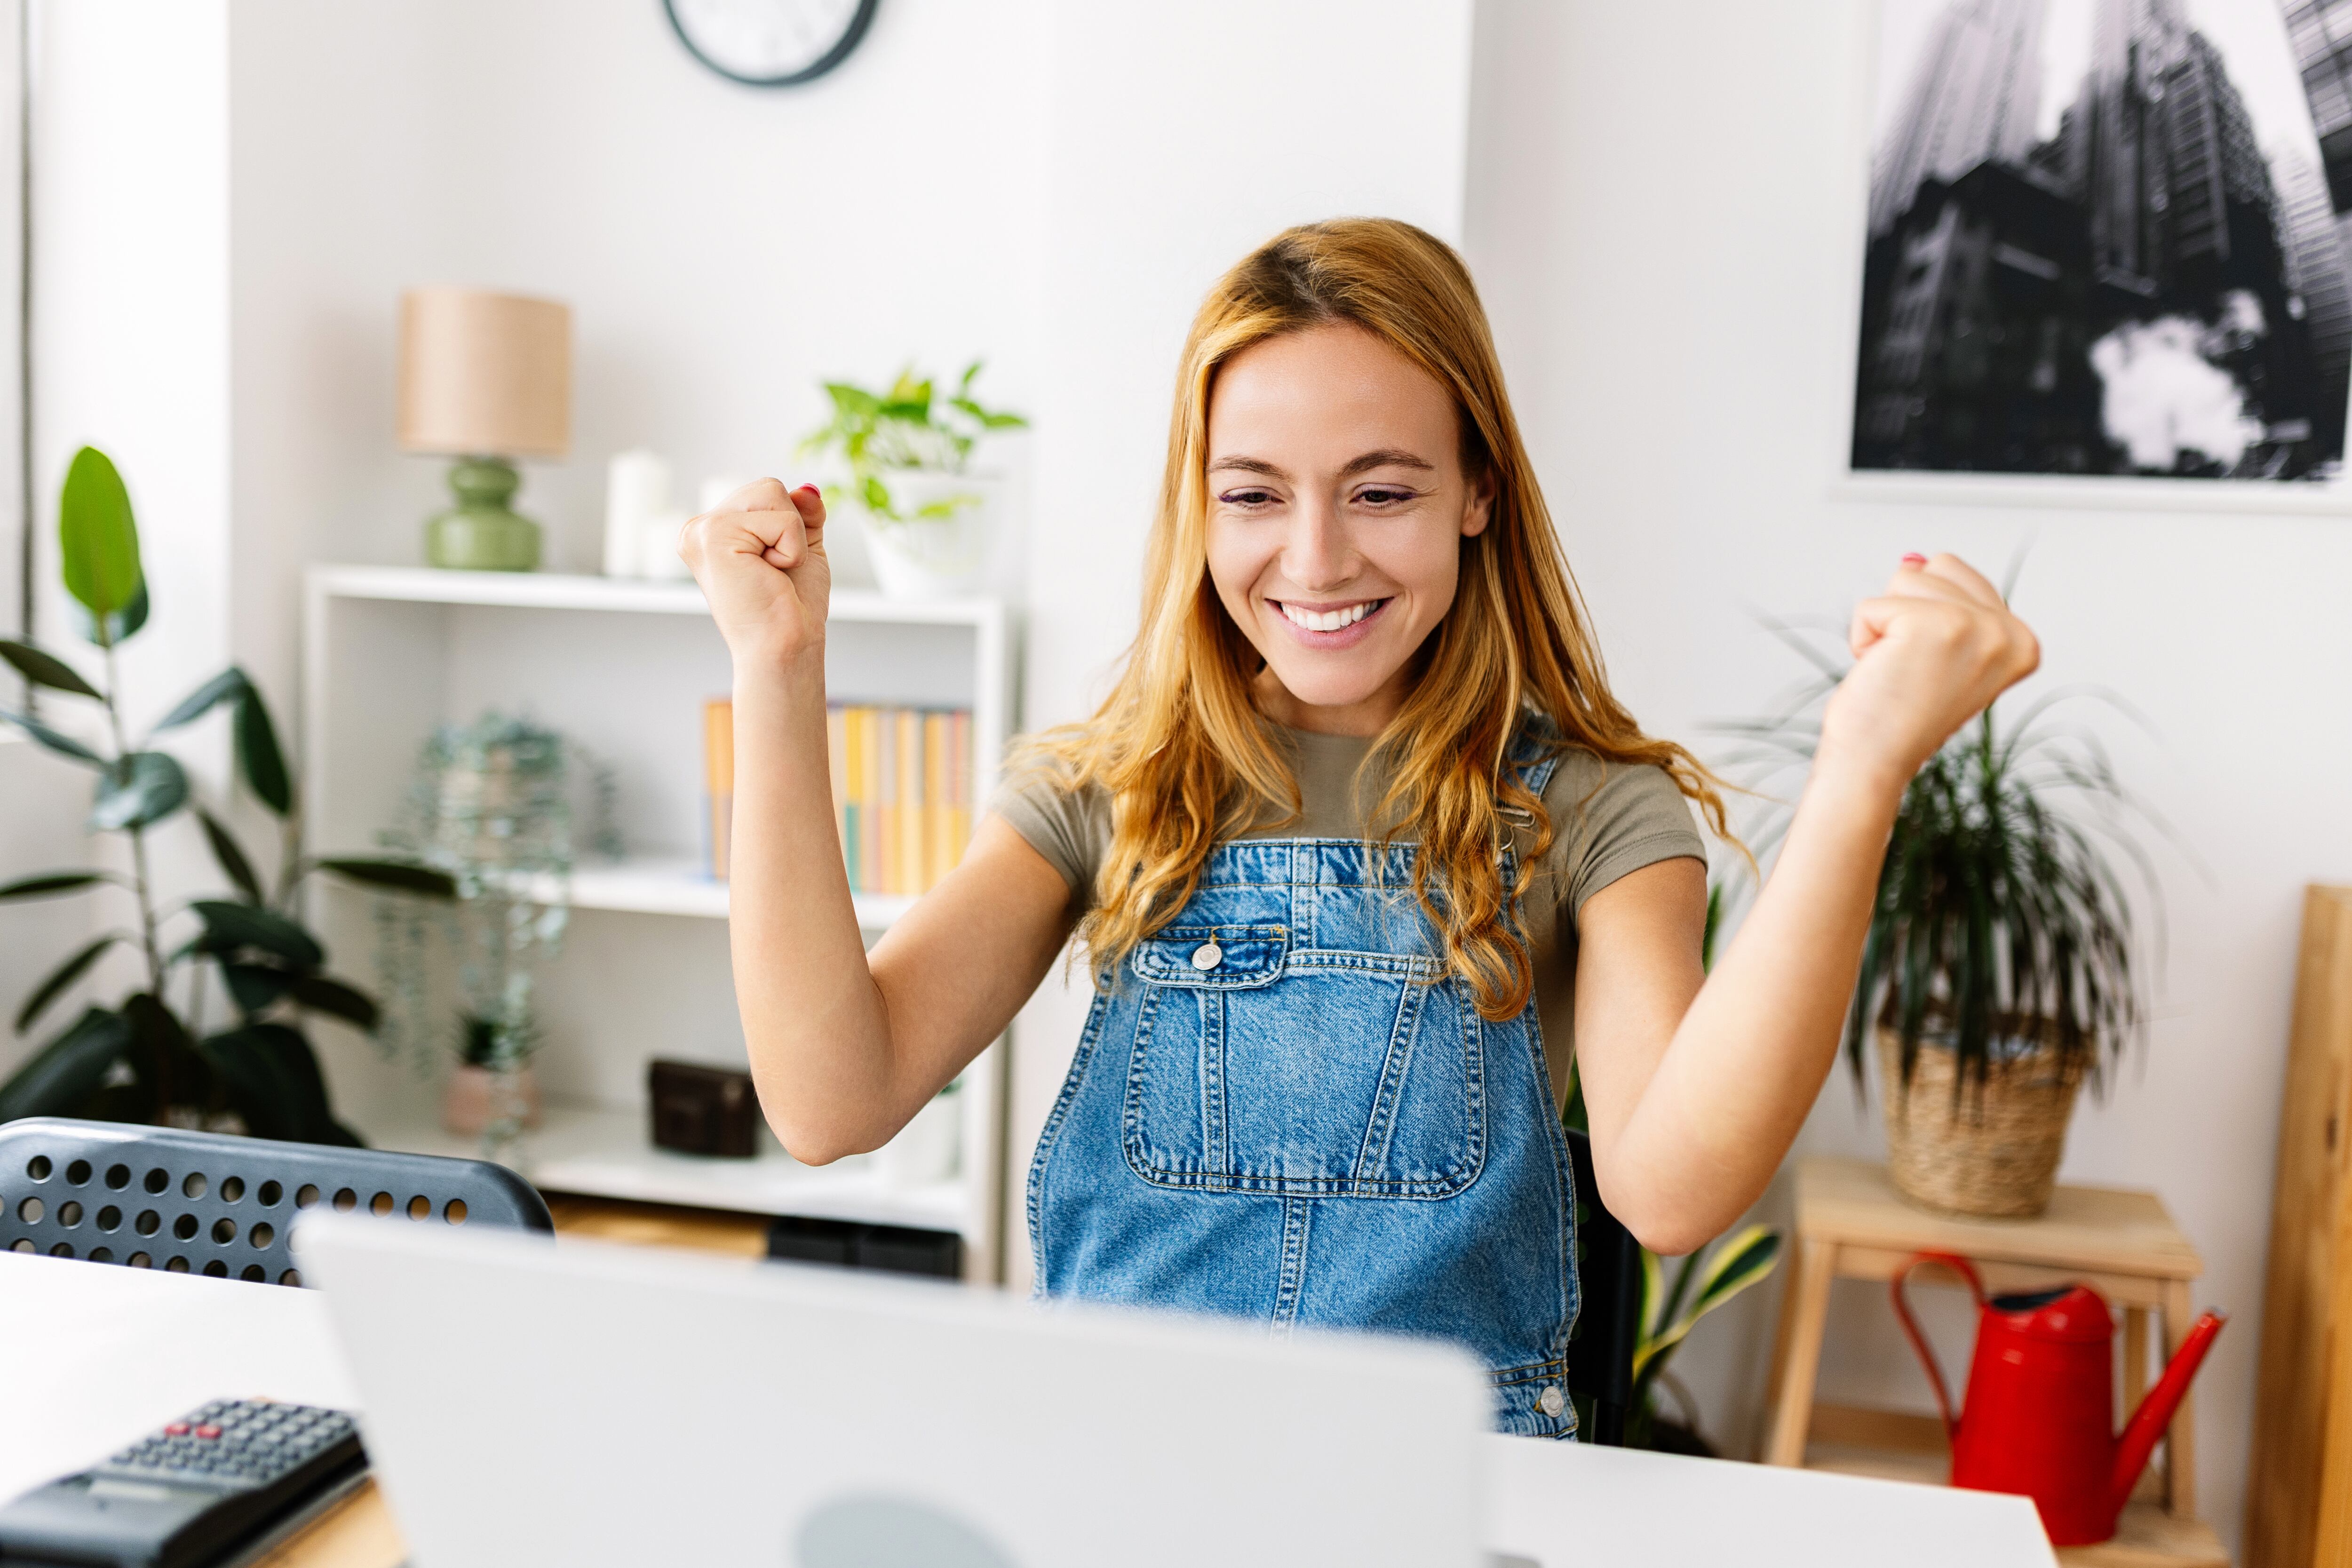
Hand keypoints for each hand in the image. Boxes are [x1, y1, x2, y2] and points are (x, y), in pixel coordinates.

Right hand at [678, 479, 829, 669]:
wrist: (783, 648)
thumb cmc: (790, 608)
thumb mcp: (802, 548)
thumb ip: (802, 513)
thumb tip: (810, 489)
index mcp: (714, 530)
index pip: (765, 492)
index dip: (789, 525)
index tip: (773, 567)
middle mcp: (699, 528)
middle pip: (768, 487)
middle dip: (790, 527)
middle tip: (773, 571)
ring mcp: (701, 531)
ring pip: (774, 493)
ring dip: (791, 537)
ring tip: (770, 572)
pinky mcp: (713, 536)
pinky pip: (783, 520)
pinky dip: (791, 550)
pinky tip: (769, 575)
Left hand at [1818, 553, 2040, 792]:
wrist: (1873, 763)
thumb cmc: (1898, 713)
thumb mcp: (1937, 650)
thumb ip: (1943, 602)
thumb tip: (1915, 558)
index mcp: (2024, 641)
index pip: (1956, 573)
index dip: (1924, 615)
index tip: (1930, 666)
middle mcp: (2013, 633)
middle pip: (1933, 568)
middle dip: (1904, 613)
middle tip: (1909, 669)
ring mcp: (1980, 628)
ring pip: (1904, 578)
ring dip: (1884, 625)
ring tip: (1897, 671)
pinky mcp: (1937, 626)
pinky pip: (1871, 605)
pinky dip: (1862, 638)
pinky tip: (1880, 674)